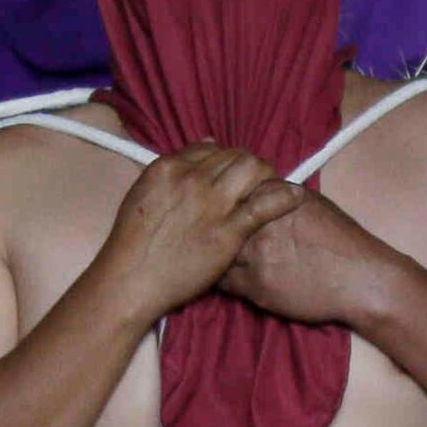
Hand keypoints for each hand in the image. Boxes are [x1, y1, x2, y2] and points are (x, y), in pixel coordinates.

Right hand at [90, 144, 300, 318]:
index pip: (209, 148)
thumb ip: (171, 174)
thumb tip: (203, 147)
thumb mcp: (143, 195)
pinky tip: (295, 198)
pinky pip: (264, 205)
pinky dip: (284, 197)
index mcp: (168, 167)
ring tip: (271, 186)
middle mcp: (192, 178)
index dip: (225, 158)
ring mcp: (211, 204)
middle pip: (234, 156)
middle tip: (256, 179)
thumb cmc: (132, 244)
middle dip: (248, 164)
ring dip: (266, 174)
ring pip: (252, 171)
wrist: (131, 279)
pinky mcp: (228, 231)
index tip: (231, 170)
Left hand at [216, 185, 406, 328]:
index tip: (216, 207)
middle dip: (208, 226)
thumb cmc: (340, 238)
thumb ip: (276, 196)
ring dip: (211, 255)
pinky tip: (223, 276)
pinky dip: (220, 278)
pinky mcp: (256, 287)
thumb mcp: (310, 203)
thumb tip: (252, 192)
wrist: (361, 279)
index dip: (219, 200)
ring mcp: (256, 256)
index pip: (230, 191)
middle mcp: (261, 223)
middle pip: (217, 220)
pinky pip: (223, 282)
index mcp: (274, 197)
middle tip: (201, 232)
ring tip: (209, 256)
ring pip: (215, 252)